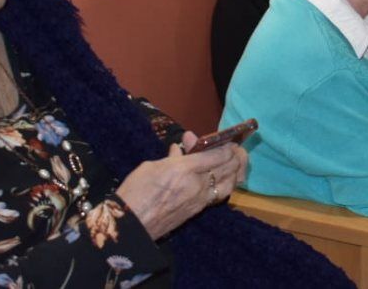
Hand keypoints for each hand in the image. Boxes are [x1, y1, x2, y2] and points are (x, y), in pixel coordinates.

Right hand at [115, 132, 247, 238]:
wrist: (130, 226)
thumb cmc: (135, 192)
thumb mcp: (151, 166)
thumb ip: (172, 156)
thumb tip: (181, 147)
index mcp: (184, 169)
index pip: (218, 155)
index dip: (227, 146)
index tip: (228, 140)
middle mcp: (197, 184)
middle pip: (228, 167)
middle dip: (237, 156)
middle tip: (236, 149)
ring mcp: (200, 199)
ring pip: (229, 183)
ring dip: (237, 171)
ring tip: (237, 162)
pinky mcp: (198, 210)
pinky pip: (220, 194)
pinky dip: (227, 183)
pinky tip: (225, 178)